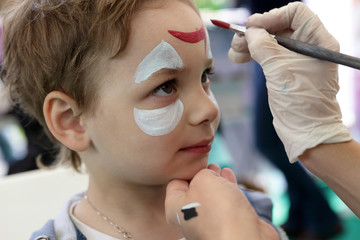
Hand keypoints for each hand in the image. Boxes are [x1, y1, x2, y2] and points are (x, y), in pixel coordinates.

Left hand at [165, 164, 278, 239]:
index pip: (175, 183)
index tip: (197, 161)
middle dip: (203, 175)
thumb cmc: (218, 210)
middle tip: (209, 164)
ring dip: (217, 181)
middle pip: (193, 190)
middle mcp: (189, 218)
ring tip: (221, 168)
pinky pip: (225, 203)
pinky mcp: (227, 224)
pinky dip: (228, 189)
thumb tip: (209, 175)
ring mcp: (208, 222)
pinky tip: (230, 177)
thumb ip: (202, 172)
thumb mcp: (203, 179)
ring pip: (211, 196)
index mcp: (175, 209)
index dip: (187, 170)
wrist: (243, 237)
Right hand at [228, 2, 350, 161]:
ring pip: (270, 41)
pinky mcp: (286, 71)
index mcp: (318, 42)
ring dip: (250, 44)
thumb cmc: (300, 103)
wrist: (305, 132)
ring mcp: (296, 60)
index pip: (295, 13)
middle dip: (256, 32)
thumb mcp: (280, 70)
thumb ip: (263, 46)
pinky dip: (252, 54)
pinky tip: (238, 57)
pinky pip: (267, 55)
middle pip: (279, 27)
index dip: (271, 17)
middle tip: (237, 41)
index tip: (251, 27)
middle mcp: (309, 47)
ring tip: (234, 52)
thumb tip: (250, 31)